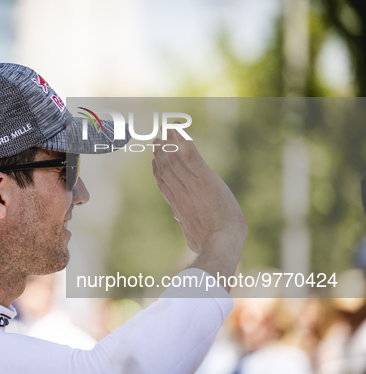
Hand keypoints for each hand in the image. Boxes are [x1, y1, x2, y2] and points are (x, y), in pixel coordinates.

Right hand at [152, 131, 246, 255]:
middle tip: (157, 140)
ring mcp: (191, 185)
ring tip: (166, 130)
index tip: (154, 161)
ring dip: (169, 142)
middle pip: (165, 168)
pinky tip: (179, 128)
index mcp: (178, 206)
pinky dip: (183, 140)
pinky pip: (191, 155)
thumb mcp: (192, 236)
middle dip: (160, 153)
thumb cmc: (209, 244)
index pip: (164, 184)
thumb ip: (185, 225)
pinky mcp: (205, 179)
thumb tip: (180, 221)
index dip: (157, 171)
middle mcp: (180, 193)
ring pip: (174, 159)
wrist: (220, 243)